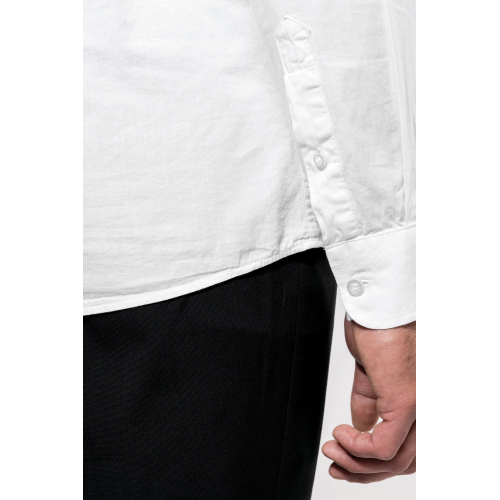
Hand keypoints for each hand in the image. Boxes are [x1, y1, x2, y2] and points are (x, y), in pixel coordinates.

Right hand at [322, 316, 415, 482]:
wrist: (378, 306)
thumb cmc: (378, 328)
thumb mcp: (372, 374)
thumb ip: (368, 403)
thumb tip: (360, 426)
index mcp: (420, 402)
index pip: (407, 449)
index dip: (375, 461)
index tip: (346, 455)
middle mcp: (427, 409)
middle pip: (403, 462)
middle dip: (364, 470)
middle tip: (336, 463)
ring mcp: (420, 407)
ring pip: (395, 460)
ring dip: (358, 462)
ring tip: (334, 450)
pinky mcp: (406, 401)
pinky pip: (384, 446)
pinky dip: (358, 448)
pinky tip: (340, 435)